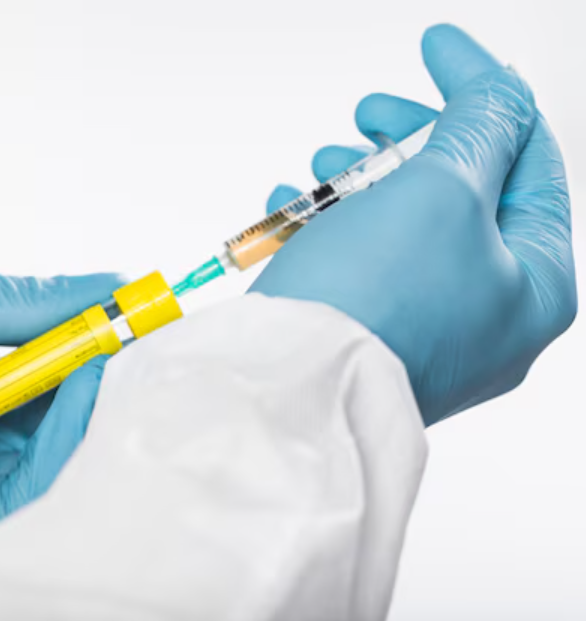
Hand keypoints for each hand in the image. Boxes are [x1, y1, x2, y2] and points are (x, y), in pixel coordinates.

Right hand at [251, 24, 575, 424]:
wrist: (291, 390)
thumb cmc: (375, 298)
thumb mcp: (443, 190)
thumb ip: (479, 126)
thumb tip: (498, 87)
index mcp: (536, 282)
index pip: (527, 159)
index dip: (481, 91)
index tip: (436, 48)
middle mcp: (490, 314)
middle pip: (462, 194)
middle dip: (408, 142)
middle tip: (368, 113)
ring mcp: (427, 331)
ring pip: (403, 228)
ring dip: (360, 181)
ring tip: (322, 165)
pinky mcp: (369, 337)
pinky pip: (361, 266)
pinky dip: (330, 226)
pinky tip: (294, 207)